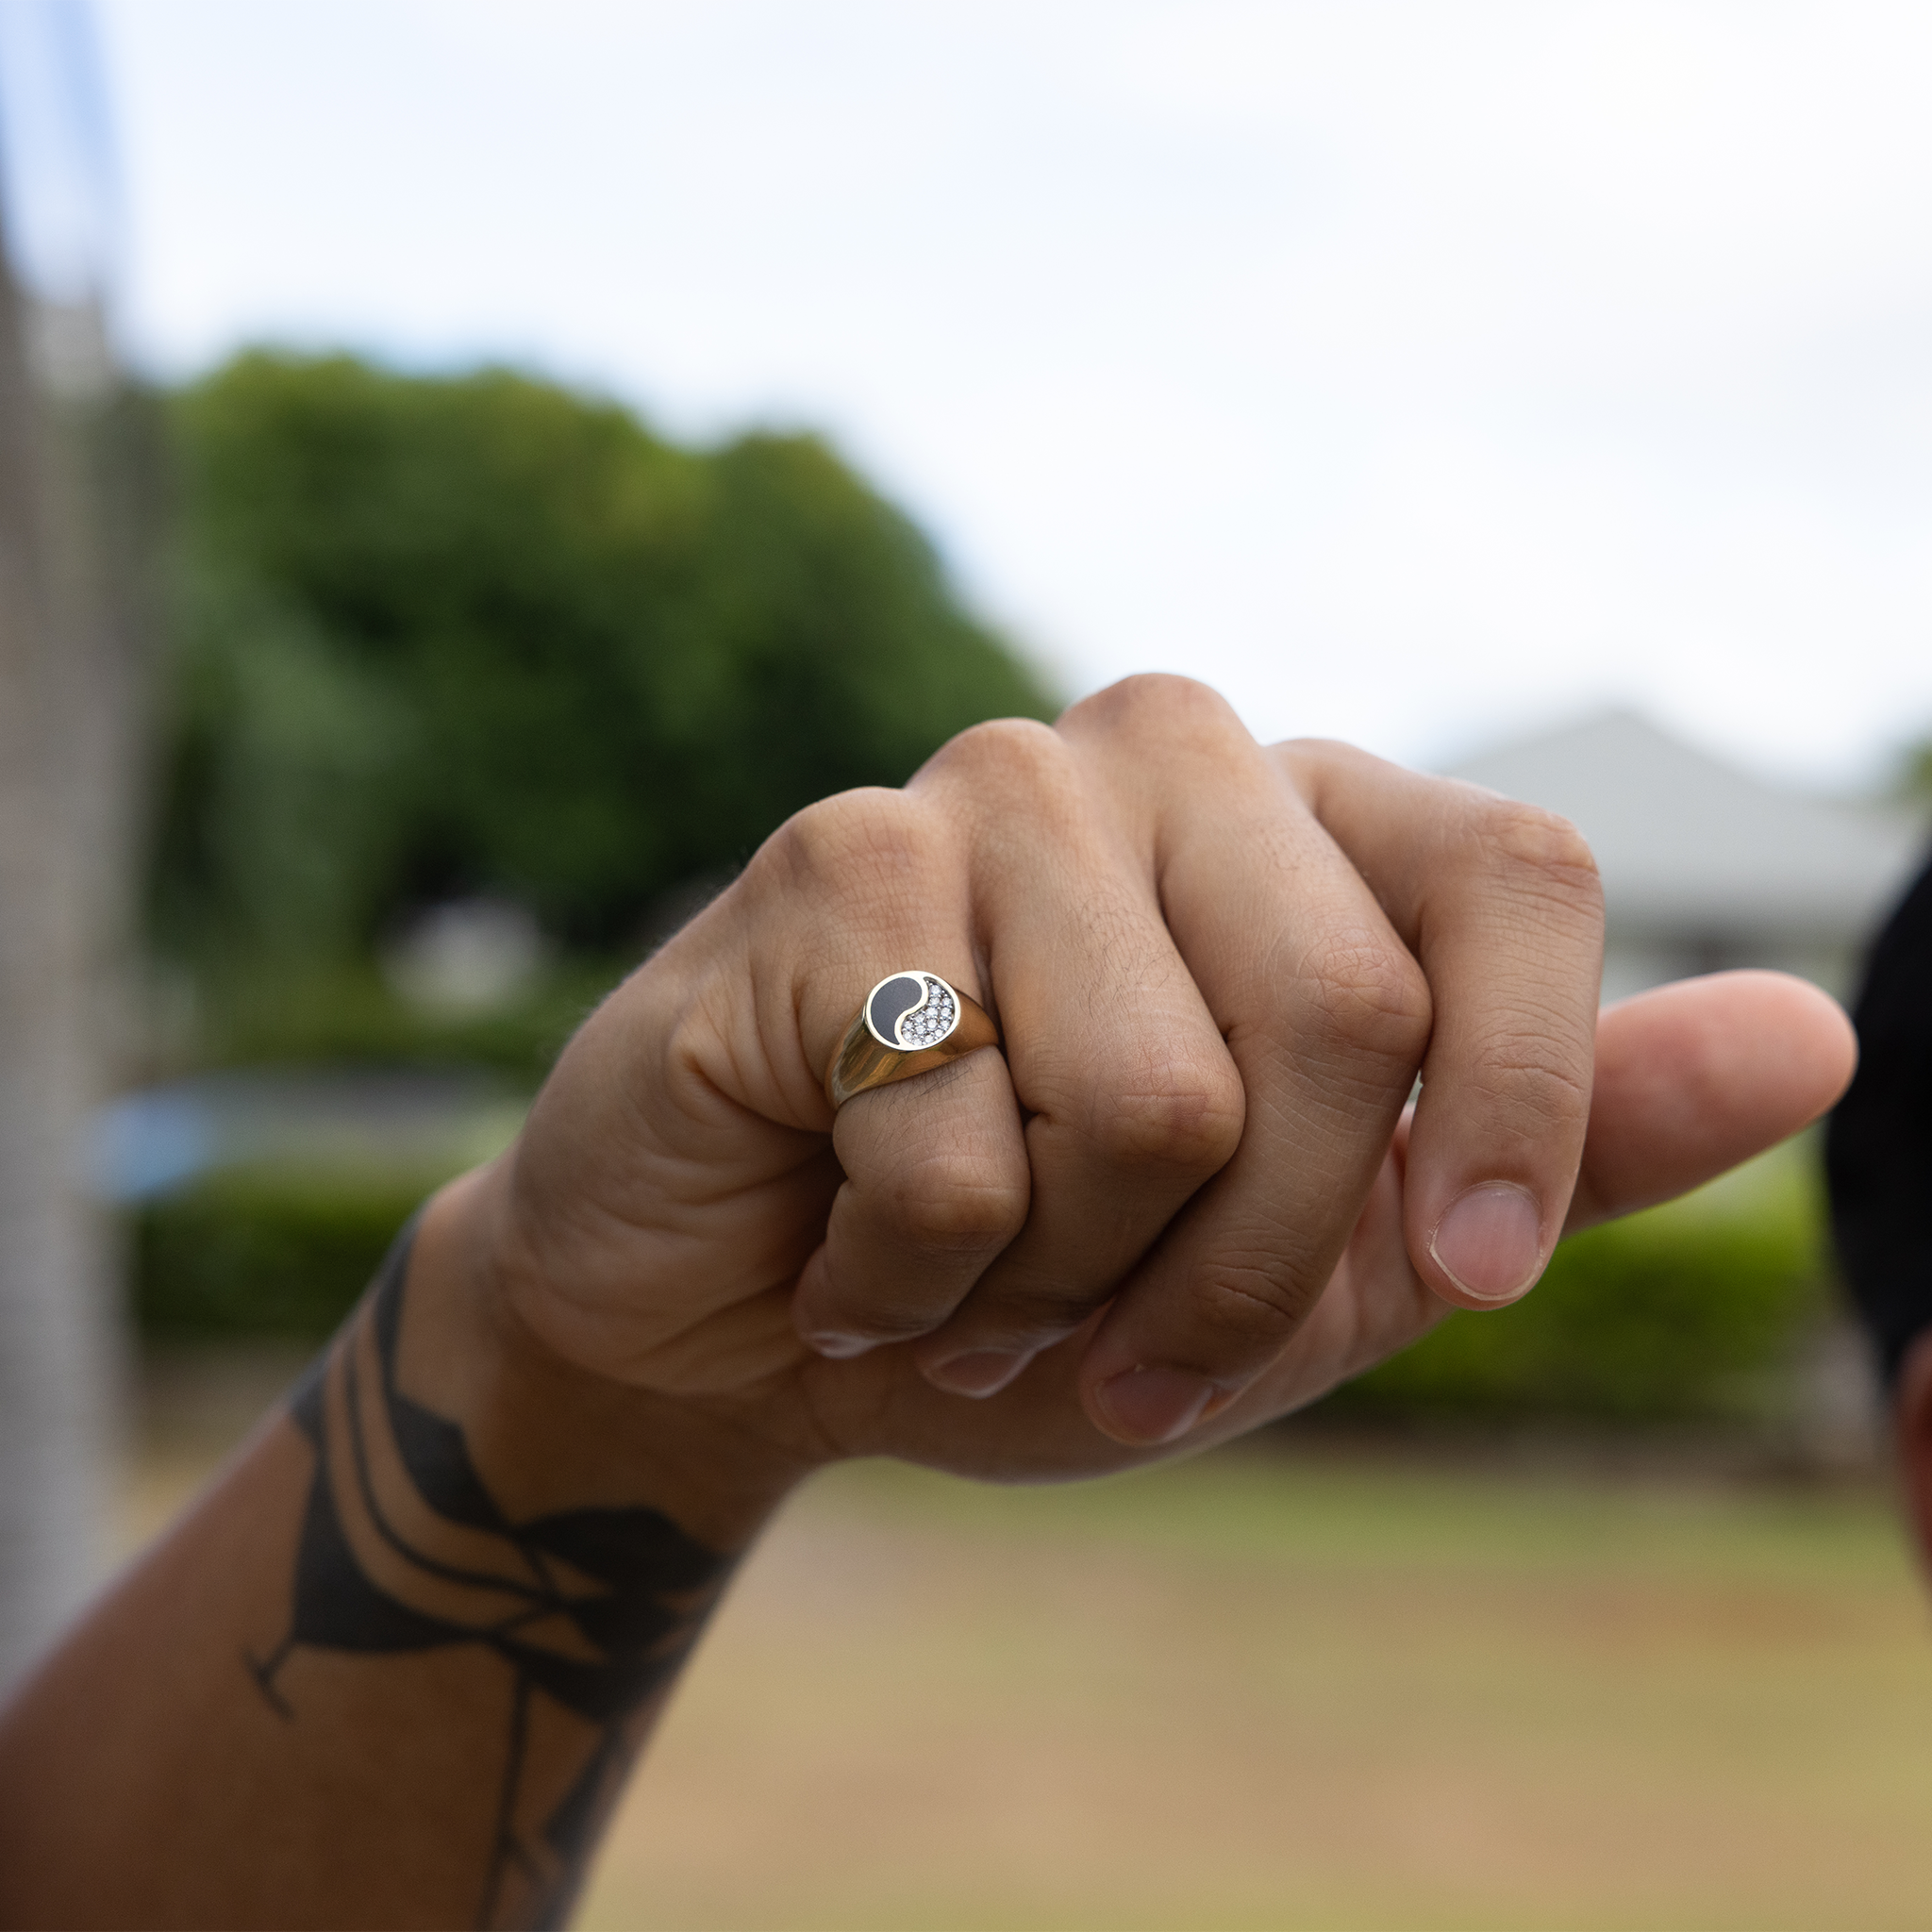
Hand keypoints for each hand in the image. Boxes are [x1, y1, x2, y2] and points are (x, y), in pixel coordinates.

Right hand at [447, 677, 1852, 1489]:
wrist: (750, 1325)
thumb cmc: (1051, 1281)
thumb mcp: (1335, 1250)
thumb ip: (1558, 1138)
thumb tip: (1825, 1031)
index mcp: (1308, 821)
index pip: (1518, 872)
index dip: (1526, 1104)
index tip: (1463, 1280)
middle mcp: (1165, 754)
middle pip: (1345, 1016)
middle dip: (1242, 1269)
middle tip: (1119, 1339)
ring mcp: (990, 786)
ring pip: (1156, 1098)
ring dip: (1069, 1287)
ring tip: (972, 1278)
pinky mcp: (833, 861)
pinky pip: (962, 1140)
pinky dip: (912, 1278)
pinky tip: (848, 1246)